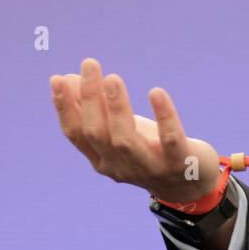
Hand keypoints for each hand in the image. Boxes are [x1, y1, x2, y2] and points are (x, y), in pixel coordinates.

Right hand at [50, 58, 221, 203]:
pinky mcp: (179, 162)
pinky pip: (170, 139)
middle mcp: (120, 166)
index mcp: (102, 159)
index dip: (65, 108)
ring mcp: (149, 167)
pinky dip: (163, 116)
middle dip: (90, 98)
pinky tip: (156, 92)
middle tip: (90, 64)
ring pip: (125, 139)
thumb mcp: (120, 130)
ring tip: (112, 78)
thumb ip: (96, 110)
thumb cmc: (149, 149)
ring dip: (117, 108)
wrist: (190, 184)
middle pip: (97, 133)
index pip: (76, 134)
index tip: (58, 78)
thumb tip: (68, 78)